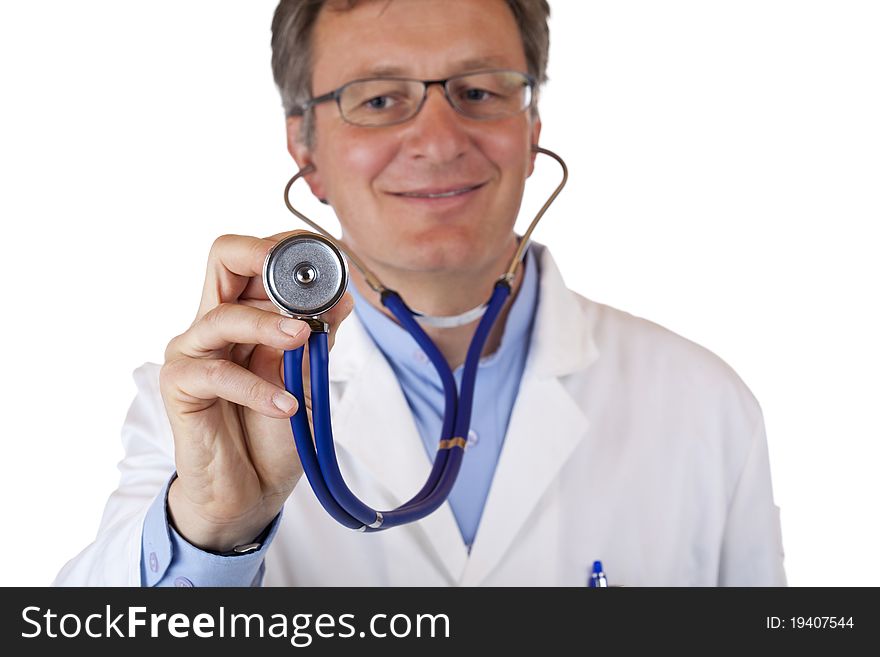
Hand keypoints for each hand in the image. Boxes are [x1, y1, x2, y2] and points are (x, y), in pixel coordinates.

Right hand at [159, 232, 353, 551]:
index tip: (328, 257)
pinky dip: (256, 388)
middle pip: (223, 256)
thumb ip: (320, 337)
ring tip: (303, 340)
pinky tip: (285, 405)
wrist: (251, 490)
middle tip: (304, 280)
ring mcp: (192, 352)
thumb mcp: (308, 377)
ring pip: (223, 315)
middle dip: (266, 258)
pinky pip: (216, 374)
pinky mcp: (180, 386)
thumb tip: (344, 297)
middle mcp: (214, 323)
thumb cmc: (275, 431)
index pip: (253, 255)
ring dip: (268, 325)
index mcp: (245, 312)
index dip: (286, 246)